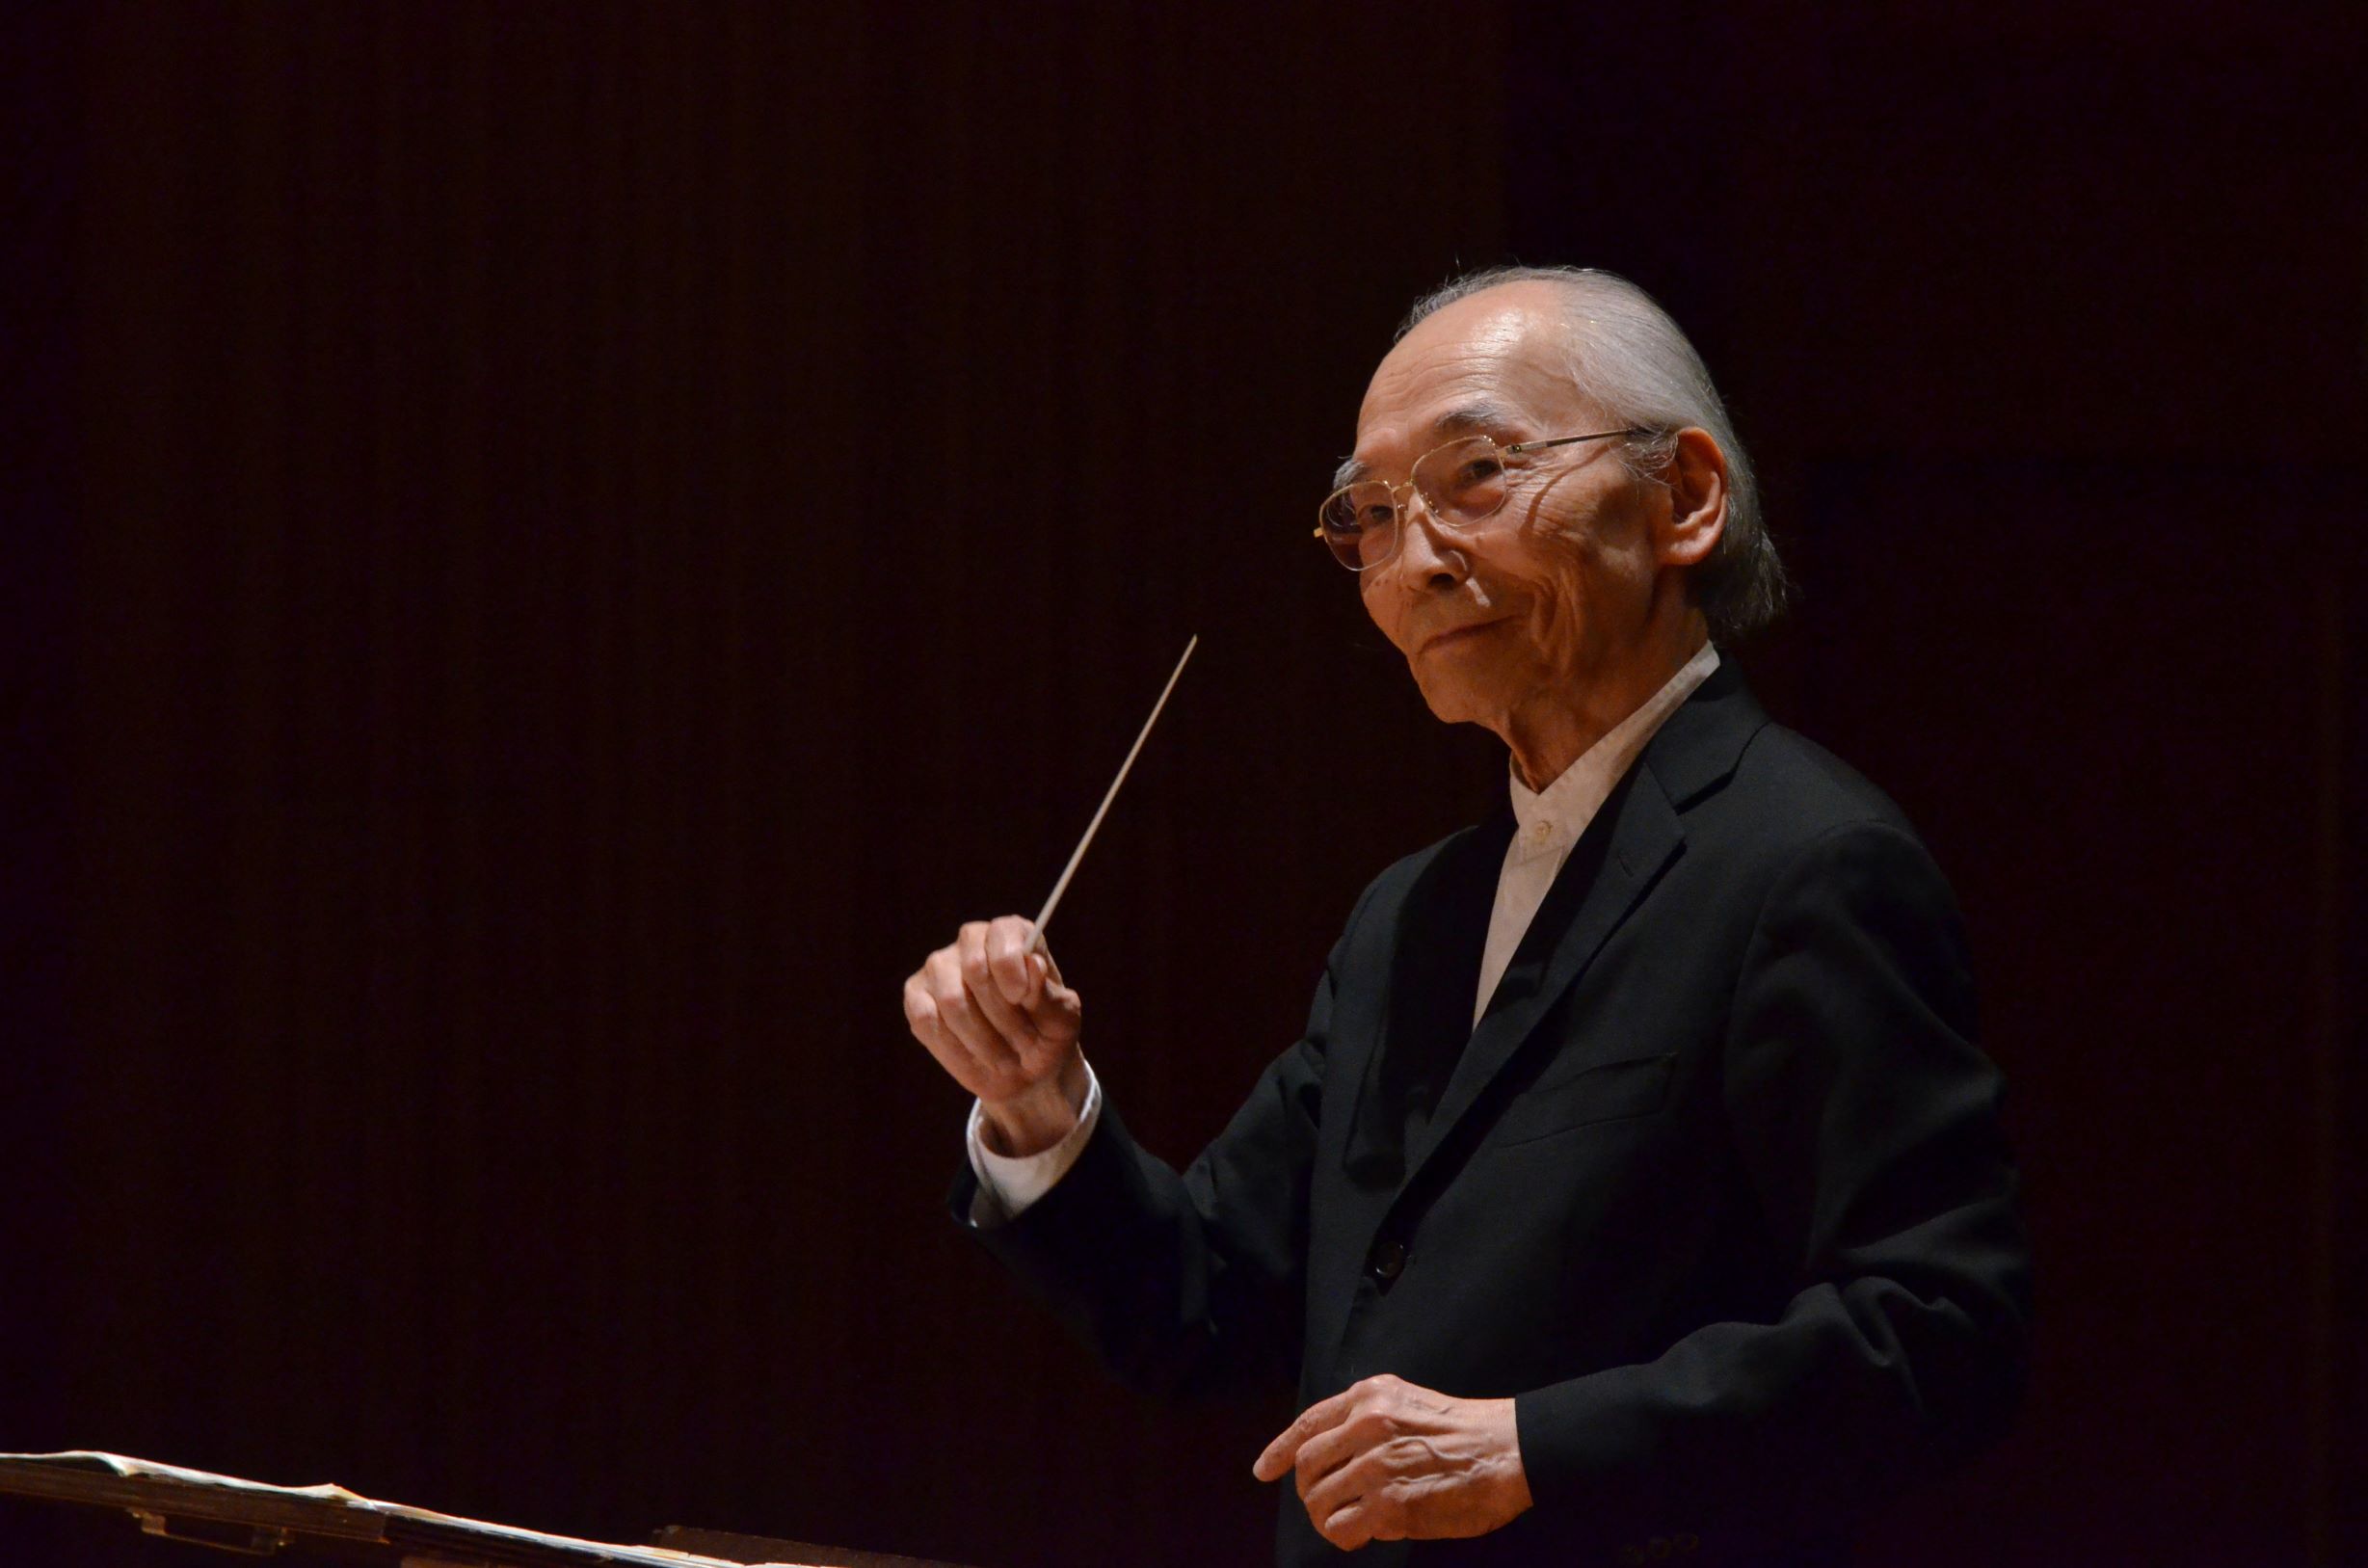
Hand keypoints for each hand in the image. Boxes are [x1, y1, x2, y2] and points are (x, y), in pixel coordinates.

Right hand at [902, 916, 1085, 1155]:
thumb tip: (1033, 964)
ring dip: (983, 1039)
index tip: (1021, 997)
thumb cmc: (1045, 1036)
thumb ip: (1049, 995)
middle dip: (1004, 1017)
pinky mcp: (917, 997)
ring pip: (951, 999)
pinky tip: (976, 1058)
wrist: (1023, 1071)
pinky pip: (926, 1019)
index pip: (1003, 933)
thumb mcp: (1062, 1022)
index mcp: (1012, 934)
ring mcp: (940, 966)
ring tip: (1005, 1060)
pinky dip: (955, 1048)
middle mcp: (972, 941)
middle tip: (1025, 1045)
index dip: (1011, 965)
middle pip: (975, 968)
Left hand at [1252, 1374, 1531, 1550]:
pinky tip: (1359, 1535)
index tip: (1264, 1470)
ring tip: (1345, 1522)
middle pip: (1307, 1465)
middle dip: (1308, 1490)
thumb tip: (1336, 1456)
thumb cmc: (1465, 1430)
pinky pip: (1343, 1528)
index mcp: (1369, 1397)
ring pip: (1319, 1500)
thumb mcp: (1409, 1403)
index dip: (1280, 1450)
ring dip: (1325, 1517)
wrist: (1508, 1450)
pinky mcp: (1391, 1506)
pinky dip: (1344, 1536)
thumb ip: (1369, 1421)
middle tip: (1323, 1503)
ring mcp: (1376, 1467)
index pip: (1308, 1424)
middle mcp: (1365, 1426)